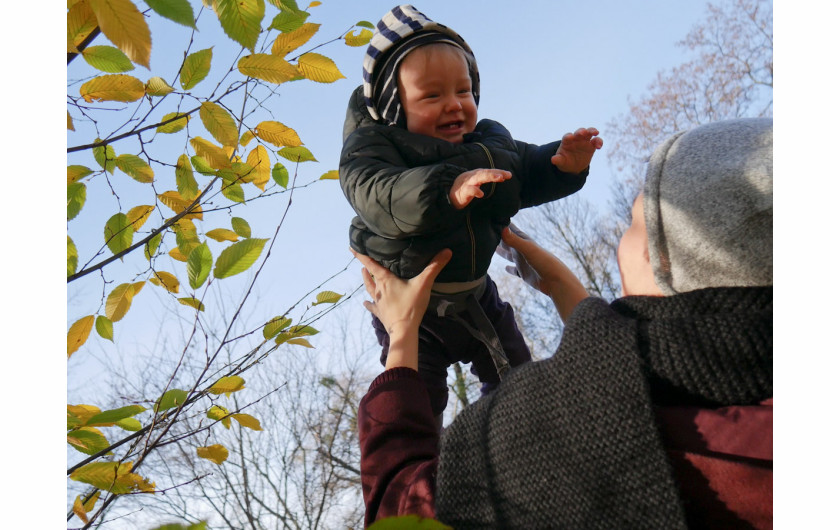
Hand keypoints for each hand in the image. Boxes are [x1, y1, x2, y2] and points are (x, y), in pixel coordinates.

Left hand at [352, 248, 451, 369]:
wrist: (404, 331)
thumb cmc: (411, 305)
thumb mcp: (424, 284)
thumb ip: (434, 267)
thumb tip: (447, 250)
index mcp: (385, 280)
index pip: (370, 264)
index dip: (361, 255)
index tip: (351, 248)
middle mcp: (378, 289)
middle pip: (369, 276)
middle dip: (365, 267)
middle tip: (362, 261)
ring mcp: (378, 302)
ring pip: (368, 289)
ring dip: (366, 281)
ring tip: (363, 275)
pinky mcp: (380, 313)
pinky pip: (372, 306)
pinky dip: (368, 304)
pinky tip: (365, 303)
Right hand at [449, 168, 511, 208]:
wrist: (448, 195)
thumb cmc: (465, 188)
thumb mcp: (477, 181)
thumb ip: (487, 178)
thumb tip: (502, 176)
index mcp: (477, 175)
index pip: (489, 171)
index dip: (499, 172)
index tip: (509, 175)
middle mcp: (473, 176)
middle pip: (485, 172)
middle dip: (496, 172)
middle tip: (507, 174)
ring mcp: (467, 183)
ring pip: (479, 177)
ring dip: (489, 176)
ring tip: (499, 177)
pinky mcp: (463, 191)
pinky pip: (469, 190)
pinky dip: (475, 191)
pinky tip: (481, 194)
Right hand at [498, 225, 587, 321]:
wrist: (555, 280)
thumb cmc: (544, 261)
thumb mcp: (527, 249)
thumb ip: (514, 240)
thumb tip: (501, 228)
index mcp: (523, 241)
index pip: (510, 229)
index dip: (502, 223)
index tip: (492, 216)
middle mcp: (521, 249)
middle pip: (507, 241)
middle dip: (498, 236)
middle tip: (486, 231)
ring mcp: (522, 261)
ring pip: (509, 255)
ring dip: (502, 251)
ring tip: (491, 247)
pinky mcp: (523, 273)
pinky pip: (514, 270)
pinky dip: (509, 269)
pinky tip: (505, 268)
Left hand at [550, 127, 602, 173]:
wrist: (573, 165)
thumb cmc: (565, 161)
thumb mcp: (561, 161)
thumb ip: (558, 160)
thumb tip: (553, 160)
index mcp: (567, 141)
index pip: (567, 137)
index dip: (568, 136)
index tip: (570, 137)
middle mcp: (576, 139)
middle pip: (579, 132)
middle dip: (581, 131)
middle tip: (583, 132)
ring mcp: (584, 141)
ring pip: (589, 132)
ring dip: (592, 131)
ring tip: (595, 132)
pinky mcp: (592, 145)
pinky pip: (596, 141)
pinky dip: (599, 141)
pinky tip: (599, 146)